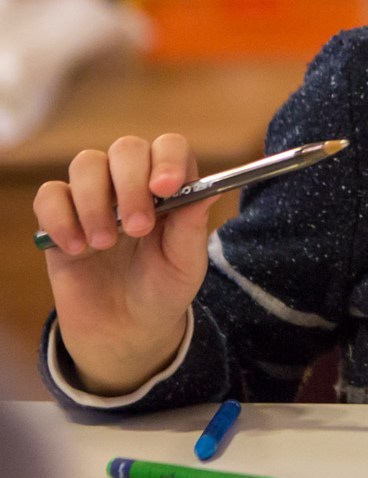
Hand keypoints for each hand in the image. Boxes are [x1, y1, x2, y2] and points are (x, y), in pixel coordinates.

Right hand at [34, 134, 212, 394]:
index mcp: (170, 189)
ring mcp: (94, 198)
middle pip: (126, 148)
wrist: (126, 330)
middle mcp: (132, 183)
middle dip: (131, 183)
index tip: (166, 188)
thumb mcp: (186, 264)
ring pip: (86, 164)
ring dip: (95, 202)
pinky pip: (50, 195)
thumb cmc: (163, 289)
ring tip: (105, 244)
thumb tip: (207, 190)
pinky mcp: (59, 218)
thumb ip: (192, 227)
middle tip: (137, 228)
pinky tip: (76, 249)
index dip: (168, 159)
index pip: (169, 147)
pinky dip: (60, 218)